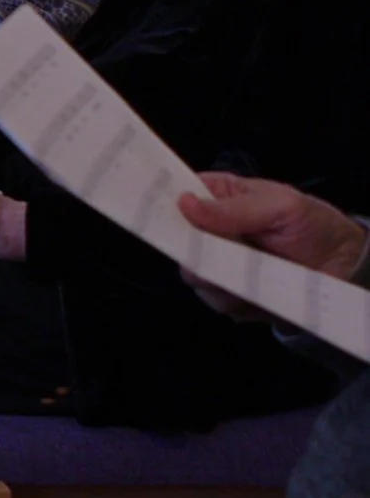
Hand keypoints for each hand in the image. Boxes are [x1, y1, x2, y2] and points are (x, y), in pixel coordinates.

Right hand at [177, 173, 369, 319]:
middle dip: (192, 253)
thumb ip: (234, 208)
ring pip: (194, 276)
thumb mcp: (280, 205)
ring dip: (220, 280)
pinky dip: (237, 300)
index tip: (154, 217)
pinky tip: (259, 292)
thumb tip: (183, 203)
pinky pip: (217, 301)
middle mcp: (208, 231)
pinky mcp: (229, 294)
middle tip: (218, 256)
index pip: (173, 196)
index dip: (159, 205)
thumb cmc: (312, 224)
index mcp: (215, 197)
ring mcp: (217, 264)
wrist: (343, 266)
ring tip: (254, 276)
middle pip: (175, 241)